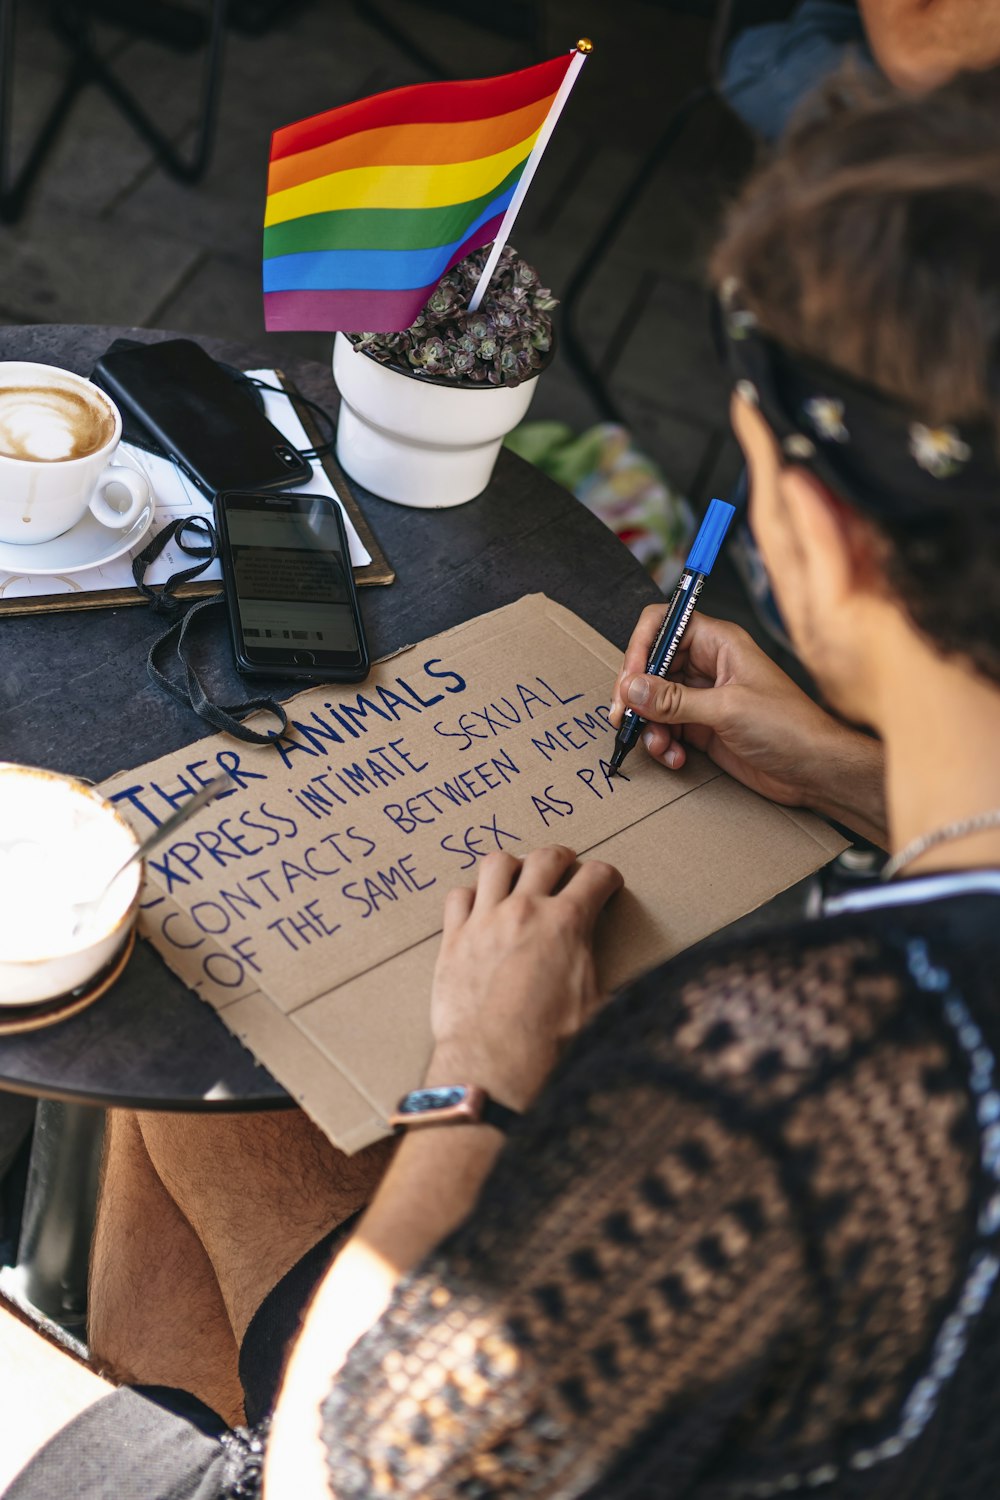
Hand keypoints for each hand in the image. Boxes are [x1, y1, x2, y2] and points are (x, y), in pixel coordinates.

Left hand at [427, 847, 622, 1110]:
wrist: (495, 1065)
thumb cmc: (549, 1044)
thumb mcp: (599, 1010)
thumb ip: (617, 988)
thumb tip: (648, 995)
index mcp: (567, 923)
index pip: (596, 876)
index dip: (607, 876)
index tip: (607, 882)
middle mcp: (525, 911)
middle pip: (546, 858)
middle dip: (562, 858)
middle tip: (567, 867)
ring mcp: (485, 921)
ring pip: (496, 864)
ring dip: (513, 866)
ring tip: (519, 876)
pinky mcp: (454, 940)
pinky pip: (458, 897)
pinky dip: (471, 896)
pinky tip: (479, 907)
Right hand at [610, 610, 885, 841]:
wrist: (815, 770)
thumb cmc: (789, 727)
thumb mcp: (727, 709)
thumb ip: (674, 700)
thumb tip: (633, 688)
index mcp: (719, 644)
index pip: (665, 624)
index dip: (641, 646)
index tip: (630, 678)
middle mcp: (708, 666)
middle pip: (652, 666)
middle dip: (637, 694)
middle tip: (625, 717)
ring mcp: (704, 698)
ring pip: (655, 702)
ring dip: (649, 725)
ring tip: (659, 745)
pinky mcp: (703, 728)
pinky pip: (667, 729)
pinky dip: (663, 743)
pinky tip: (675, 758)